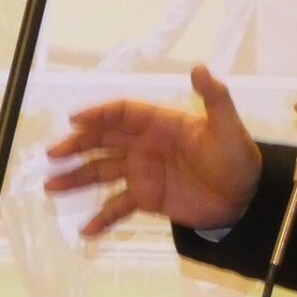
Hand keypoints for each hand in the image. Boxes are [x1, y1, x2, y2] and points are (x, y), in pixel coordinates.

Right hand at [45, 65, 261, 236]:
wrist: (245, 199)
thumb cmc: (237, 159)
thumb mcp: (228, 129)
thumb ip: (215, 98)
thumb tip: (199, 67)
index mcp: (160, 123)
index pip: (122, 113)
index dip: (99, 115)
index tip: (75, 120)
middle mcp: (145, 145)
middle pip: (103, 141)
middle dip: (77, 146)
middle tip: (52, 155)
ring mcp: (143, 172)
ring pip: (102, 172)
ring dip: (77, 179)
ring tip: (50, 187)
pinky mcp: (147, 199)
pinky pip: (118, 207)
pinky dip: (102, 218)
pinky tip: (85, 230)